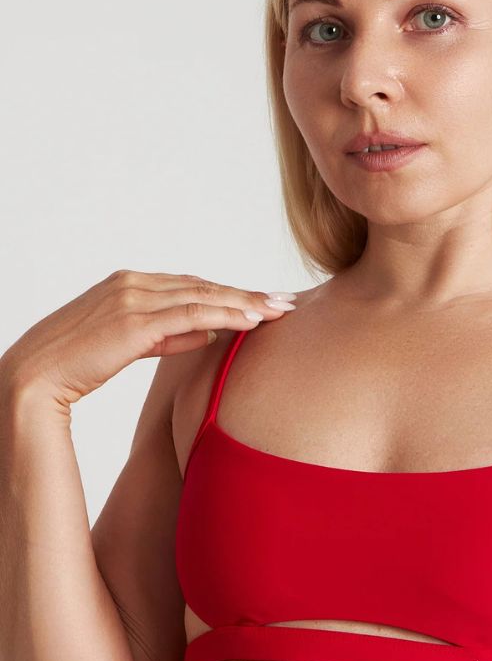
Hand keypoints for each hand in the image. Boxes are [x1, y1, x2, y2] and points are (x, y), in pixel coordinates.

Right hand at [0, 270, 296, 405]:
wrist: (35, 377)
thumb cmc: (76, 365)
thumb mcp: (129, 345)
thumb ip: (167, 335)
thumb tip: (207, 333)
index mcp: (129, 283)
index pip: (191, 285)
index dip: (229, 293)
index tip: (262, 300)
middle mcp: (133, 283)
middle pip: (204, 286)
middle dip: (247, 293)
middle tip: (286, 301)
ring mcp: (133, 298)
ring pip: (203, 296)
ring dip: (245, 302)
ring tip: (279, 310)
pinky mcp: (134, 321)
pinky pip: (191, 315)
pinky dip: (225, 315)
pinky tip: (251, 321)